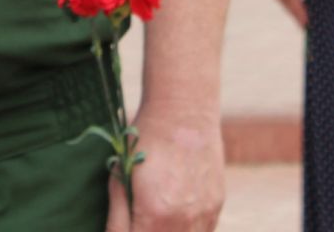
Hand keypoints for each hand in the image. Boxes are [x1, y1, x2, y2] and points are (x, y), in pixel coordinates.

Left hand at [105, 107, 224, 230]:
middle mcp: (182, 221)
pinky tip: (176, 216)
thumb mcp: (120, 178)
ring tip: (157, 214)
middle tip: (140, 217)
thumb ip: (117, 219)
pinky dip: (188, 230)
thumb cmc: (145, 142)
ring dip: (167, 231)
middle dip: (145, 230)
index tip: (125, 225)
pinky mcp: (216, 206)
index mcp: (154, 216)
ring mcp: (203, 215)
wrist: (183, 113)